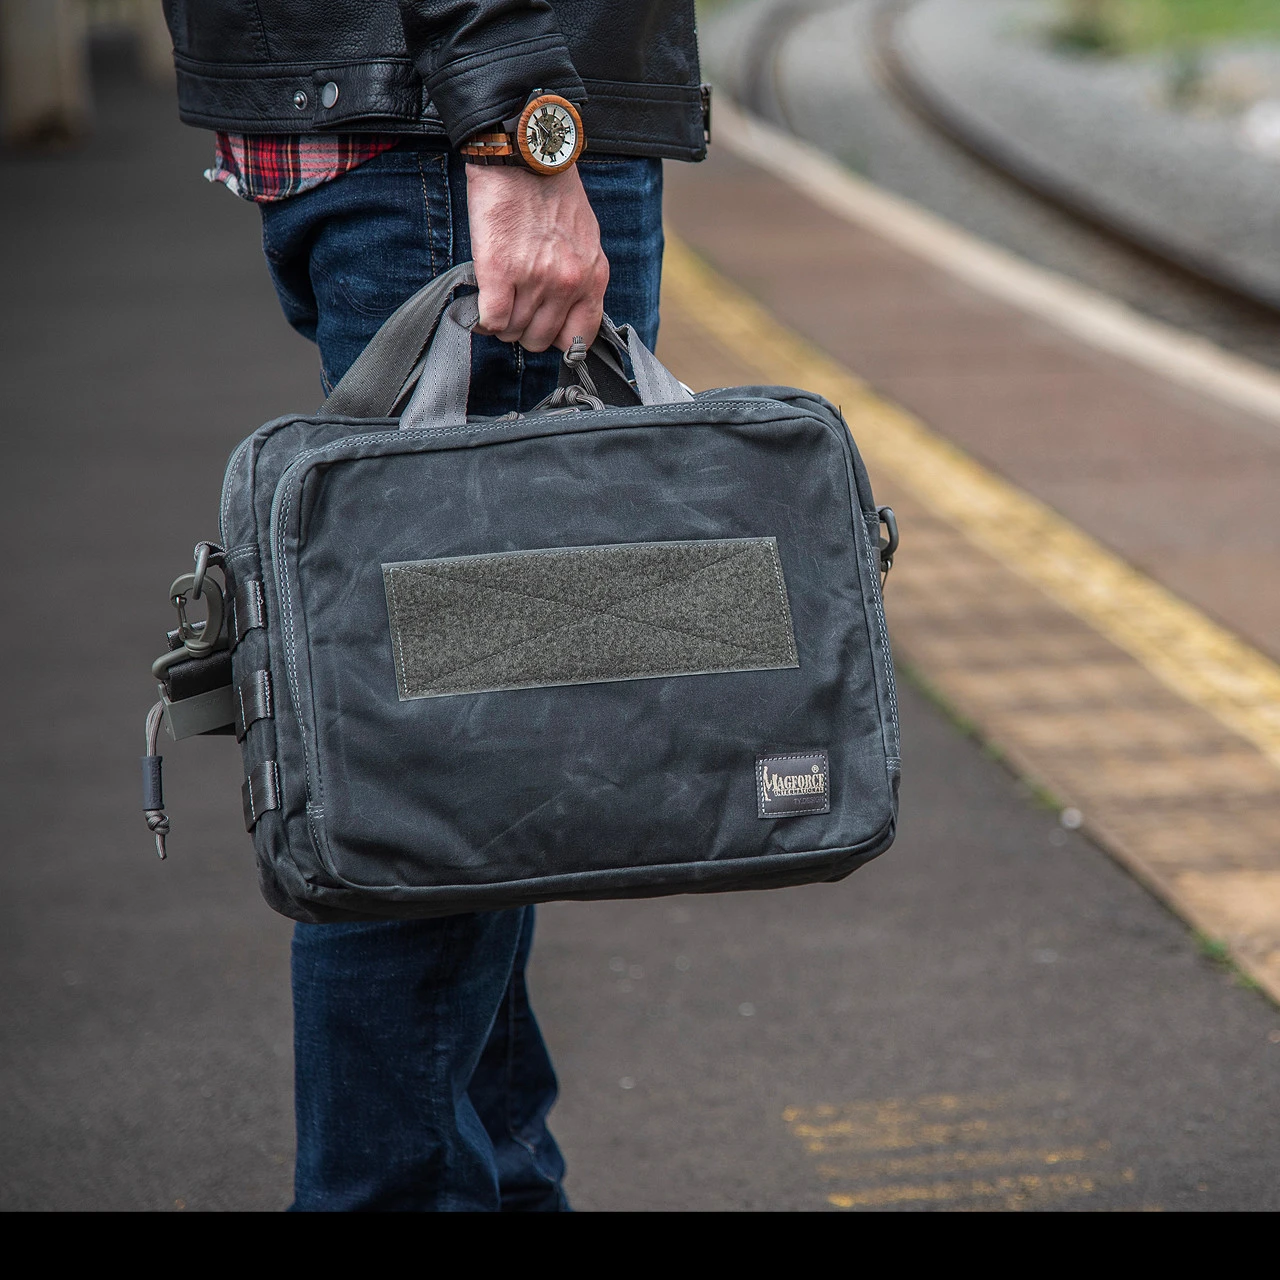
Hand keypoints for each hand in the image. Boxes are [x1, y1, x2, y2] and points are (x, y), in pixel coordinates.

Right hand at [465, 163, 608, 352]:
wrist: (524, 154)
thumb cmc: (553, 191)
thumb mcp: (585, 239)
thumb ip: (580, 276)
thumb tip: (565, 310)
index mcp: (592, 277)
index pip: (580, 337)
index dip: (558, 337)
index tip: (544, 326)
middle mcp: (567, 283)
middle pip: (541, 340)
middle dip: (525, 329)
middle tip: (514, 307)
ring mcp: (534, 279)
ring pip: (513, 332)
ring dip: (501, 322)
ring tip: (497, 298)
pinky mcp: (499, 271)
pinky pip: (491, 320)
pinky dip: (482, 318)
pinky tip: (481, 303)